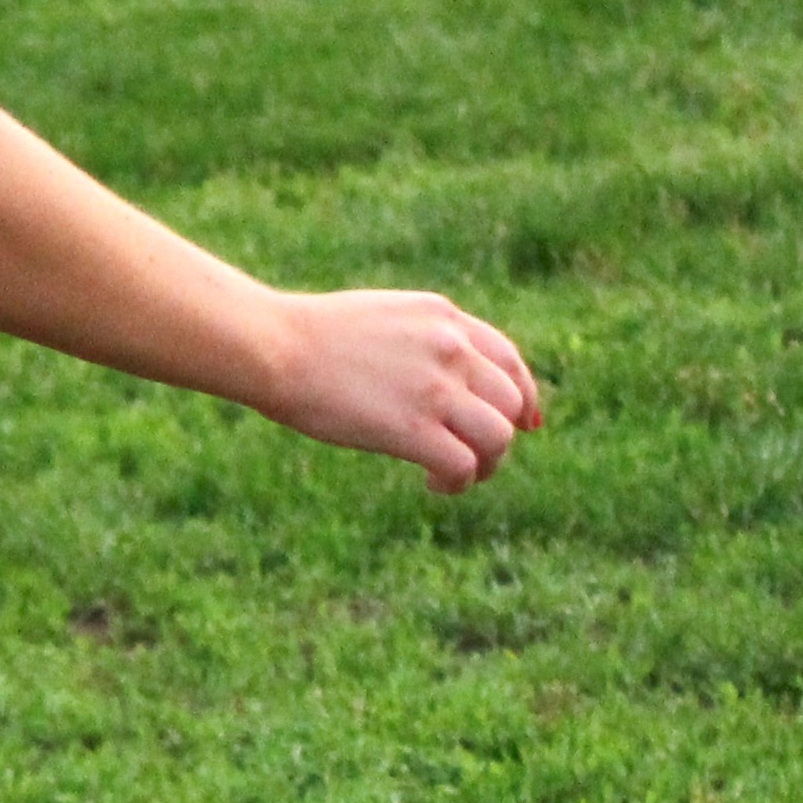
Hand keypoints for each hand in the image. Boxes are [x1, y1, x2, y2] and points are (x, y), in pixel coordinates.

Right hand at [255, 290, 543, 492]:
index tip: (528, 424)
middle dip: (501, 437)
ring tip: (451, 476)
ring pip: (499, 437)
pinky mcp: (415, 428)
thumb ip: (419, 341)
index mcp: (442, 317)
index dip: (525, 396)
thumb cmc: (307, 337)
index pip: (508, 359)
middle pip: (511, 402)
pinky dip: (459, 483)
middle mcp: (450, 347)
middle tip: (474, 459)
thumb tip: (437, 382)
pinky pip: (465, 466)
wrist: (274, 346)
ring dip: (485, 464)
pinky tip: (433, 484)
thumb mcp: (381, 320)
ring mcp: (436, 387)